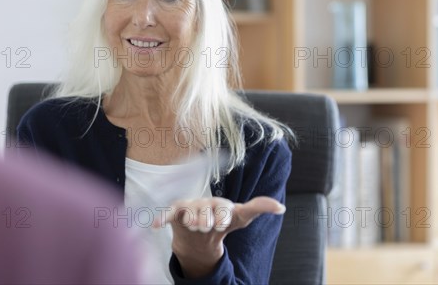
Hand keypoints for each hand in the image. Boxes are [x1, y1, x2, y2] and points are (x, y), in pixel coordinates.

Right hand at [152, 196, 284, 277]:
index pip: (221, 207)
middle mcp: (203, 202)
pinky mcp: (175, 213)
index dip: (222, 216)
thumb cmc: (221, 222)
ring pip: (188, 211)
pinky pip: (167, 213)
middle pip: (203, 209)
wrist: (199, 236)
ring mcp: (189, 207)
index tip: (223, 225)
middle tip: (205, 226)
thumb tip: (282, 207)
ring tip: (193, 226)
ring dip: (190, 220)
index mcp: (220, 203)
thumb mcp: (240, 217)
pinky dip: (161, 217)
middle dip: (205, 219)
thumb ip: (258, 207)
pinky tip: (155, 224)